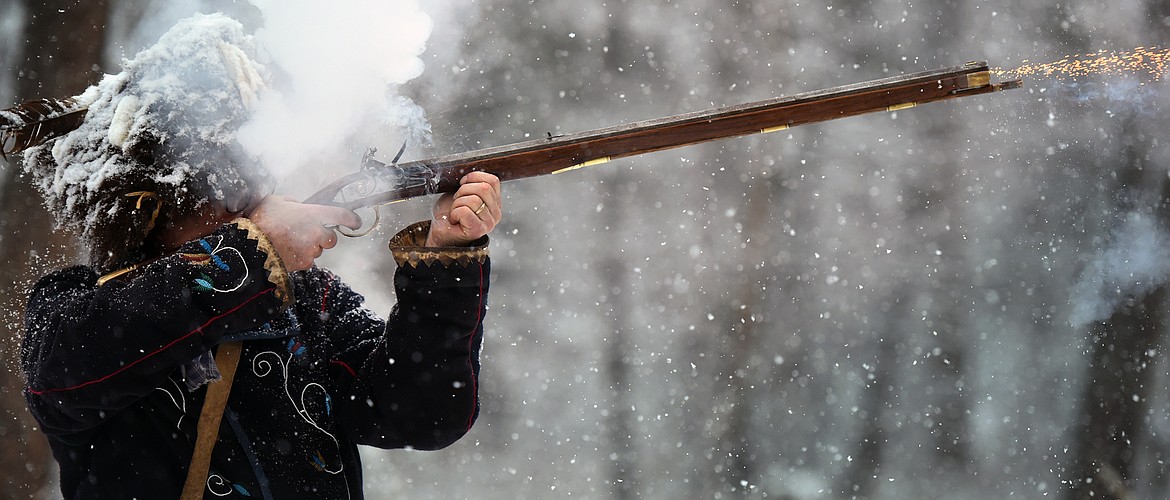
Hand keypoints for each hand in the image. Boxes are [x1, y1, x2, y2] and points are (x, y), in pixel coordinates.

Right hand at [247, 196, 361, 270]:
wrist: (251, 246)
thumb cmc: (263, 220)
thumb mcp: (277, 201)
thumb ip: (294, 203)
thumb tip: (299, 207)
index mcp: (314, 215)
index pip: (343, 216)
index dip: (352, 219)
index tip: (356, 222)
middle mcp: (317, 234)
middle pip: (332, 238)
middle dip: (324, 237)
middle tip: (308, 233)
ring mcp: (311, 251)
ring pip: (318, 251)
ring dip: (310, 247)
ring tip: (291, 242)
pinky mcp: (303, 264)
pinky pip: (307, 261)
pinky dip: (301, 257)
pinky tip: (286, 251)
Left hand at [426, 172, 501, 246]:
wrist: (440, 232)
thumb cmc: (450, 213)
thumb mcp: (462, 192)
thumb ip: (472, 183)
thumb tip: (470, 171)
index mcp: (495, 202)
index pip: (493, 181)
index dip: (473, 178)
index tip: (462, 184)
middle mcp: (496, 214)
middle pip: (483, 188)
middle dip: (463, 191)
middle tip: (457, 201)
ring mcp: (488, 223)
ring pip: (473, 200)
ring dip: (457, 204)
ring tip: (455, 212)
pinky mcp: (477, 230)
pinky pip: (465, 211)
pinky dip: (454, 213)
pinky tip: (454, 219)